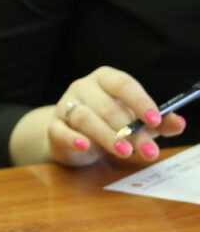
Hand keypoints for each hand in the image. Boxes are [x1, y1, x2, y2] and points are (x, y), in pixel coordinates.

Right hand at [49, 66, 185, 165]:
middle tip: (147, 150)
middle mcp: (82, 87)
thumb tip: (179, 123)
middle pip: (106, 106)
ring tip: (125, 152)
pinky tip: (86, 146)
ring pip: (84, 118)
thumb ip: (158, 123)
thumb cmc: (108, 123)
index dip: (140, 101)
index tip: (155, 120)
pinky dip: (73, 138)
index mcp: (105, 79)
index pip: (122, 83)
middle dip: (129, 130)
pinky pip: (61, 131)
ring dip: (106, 135)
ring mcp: (65, 106)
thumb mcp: (135, 122)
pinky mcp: (53, 127)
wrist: (72, 137)